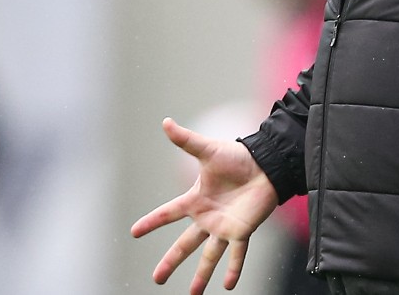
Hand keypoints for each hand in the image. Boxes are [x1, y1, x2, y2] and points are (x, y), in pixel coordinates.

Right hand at [130, 118, 278, 293]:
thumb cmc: (236, 156)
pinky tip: (227, 286)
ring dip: (201, 276)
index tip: (134, 232)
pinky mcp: (242, 231)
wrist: (265, 163)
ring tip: (193, 294)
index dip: (151, 222)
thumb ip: (185, 140)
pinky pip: (237, 254)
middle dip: (170, 262)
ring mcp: (224, 227)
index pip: (167, 213)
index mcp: (195, 200)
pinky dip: (233, 269)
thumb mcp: (207, 150)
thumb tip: (165, 121)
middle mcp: (207, 217)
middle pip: (184, 245)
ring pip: (208, 256)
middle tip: (156, 279)